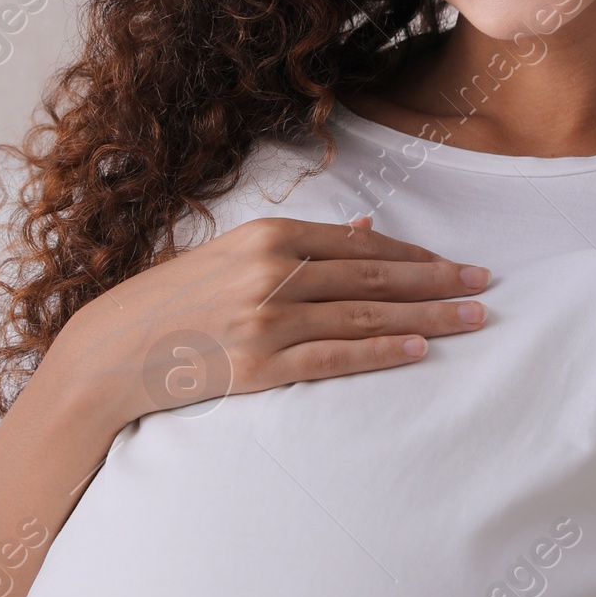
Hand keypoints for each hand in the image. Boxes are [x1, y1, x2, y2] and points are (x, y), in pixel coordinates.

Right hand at [47, 214, 489, 446]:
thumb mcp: (234, 254)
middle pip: (374, 277)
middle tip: (484, 283)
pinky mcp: (259, 367)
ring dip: (426, 318)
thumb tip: (363, 229)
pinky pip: (335, 359)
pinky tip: (419, 352)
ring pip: (365, 317)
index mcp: (268, 236)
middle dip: (437, 281)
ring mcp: (266, 321)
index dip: (413, 254)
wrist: (111, 352)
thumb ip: (301, 243)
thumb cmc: (173, 300)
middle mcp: (272, 272)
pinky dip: (380, 353)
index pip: (360, 245)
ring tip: (471, 318)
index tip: (452, 262)